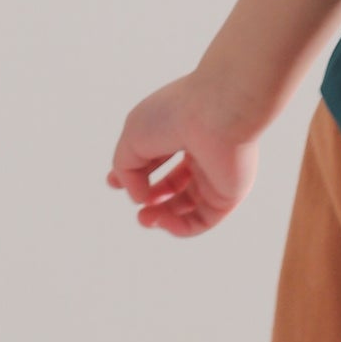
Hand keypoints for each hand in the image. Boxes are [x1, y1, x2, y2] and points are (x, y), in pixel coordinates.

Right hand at [104, 69, 262, 237]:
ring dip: (161, 217)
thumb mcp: (132, 138)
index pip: (155, 157)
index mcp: (179, 129)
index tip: (112, 183)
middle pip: (173, 184)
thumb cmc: (175, 115)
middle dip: (149, 199)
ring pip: (187, 205)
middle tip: (137, 206)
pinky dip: (180, 227)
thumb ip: (125, 170)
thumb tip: (139, 197)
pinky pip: (203, 219)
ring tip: (145, 219)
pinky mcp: (228, 193)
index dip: (133, 174)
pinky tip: (164, 222)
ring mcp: (216, 173)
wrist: (216, 114)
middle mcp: (200, 151)